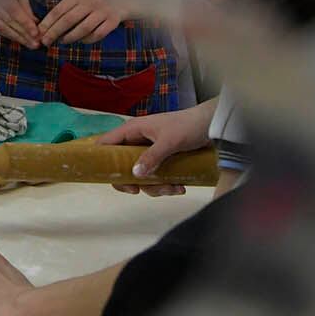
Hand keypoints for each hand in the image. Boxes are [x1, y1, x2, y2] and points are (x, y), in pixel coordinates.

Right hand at [0, 0, 41, 49]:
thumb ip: (24, 3)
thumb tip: (34, 20)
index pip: (13, 10)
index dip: (25, 22)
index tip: (36, 33)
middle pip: (8, 21)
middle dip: (23, 34)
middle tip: (36, 44)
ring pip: (0, 27)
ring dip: (16, 37)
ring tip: (29, 44)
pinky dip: (6, 34)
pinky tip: (17, 39)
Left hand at [37, 0, 129, 45]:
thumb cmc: (92, 1)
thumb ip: (64, 9)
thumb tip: (44, 27)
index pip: (59, 10)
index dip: (48, 22)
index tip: (39, 33)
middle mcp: (91, 1)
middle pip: (69, 20)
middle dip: (54, 32)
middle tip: (46, 42)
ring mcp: (103, 11)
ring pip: (83, 28)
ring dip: (70, 37)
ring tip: (62, 41)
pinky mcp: (113, 21)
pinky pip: (97, 34)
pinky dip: (87, 40)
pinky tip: (81, 41)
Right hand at [94, 100, 214, 195]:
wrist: (212, 125)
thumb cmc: (189, 126)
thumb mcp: (169, 141)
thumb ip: (151, 156)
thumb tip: (135, 174)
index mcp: (132, 130)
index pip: (106, 144)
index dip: (102, 160)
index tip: (111, 177)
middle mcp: (137, 142)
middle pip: (123, 166)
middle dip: (134, 181)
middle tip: (139, 190)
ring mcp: (149, 152)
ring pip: (141, 176)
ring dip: (155, 187)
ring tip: (173, 188)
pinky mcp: (162, 160)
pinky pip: (156, 177)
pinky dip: (166, 185)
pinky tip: (180, 186)